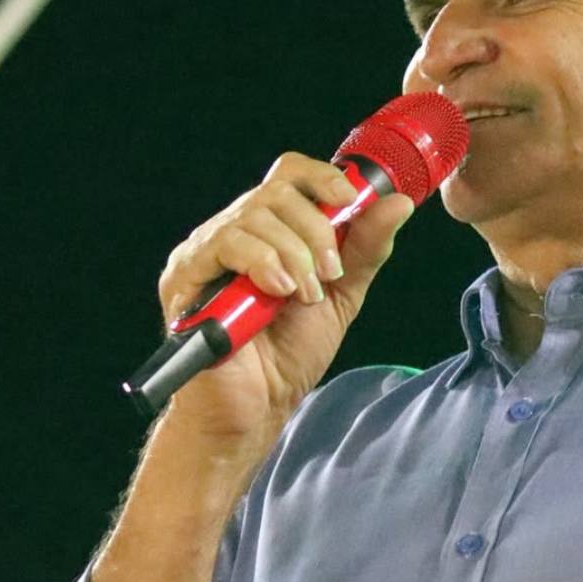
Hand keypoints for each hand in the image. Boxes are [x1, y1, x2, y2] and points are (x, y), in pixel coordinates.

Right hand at [155, 151, 414, 443]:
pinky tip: (278, 291)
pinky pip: (224, 244)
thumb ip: (365, 249)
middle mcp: (235, 231)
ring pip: (254, 215)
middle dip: (316, 229)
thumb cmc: (291, 352)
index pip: (290, 175)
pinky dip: (262, 262)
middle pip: (276, 191)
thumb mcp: (342, 295)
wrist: (258, 406)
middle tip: (331, 274)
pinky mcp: (185, 276)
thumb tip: (397, 203)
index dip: (323, 179)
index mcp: (270, 230)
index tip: (351, 203)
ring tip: (306, 295)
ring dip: (294, 254)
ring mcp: (206, 250)